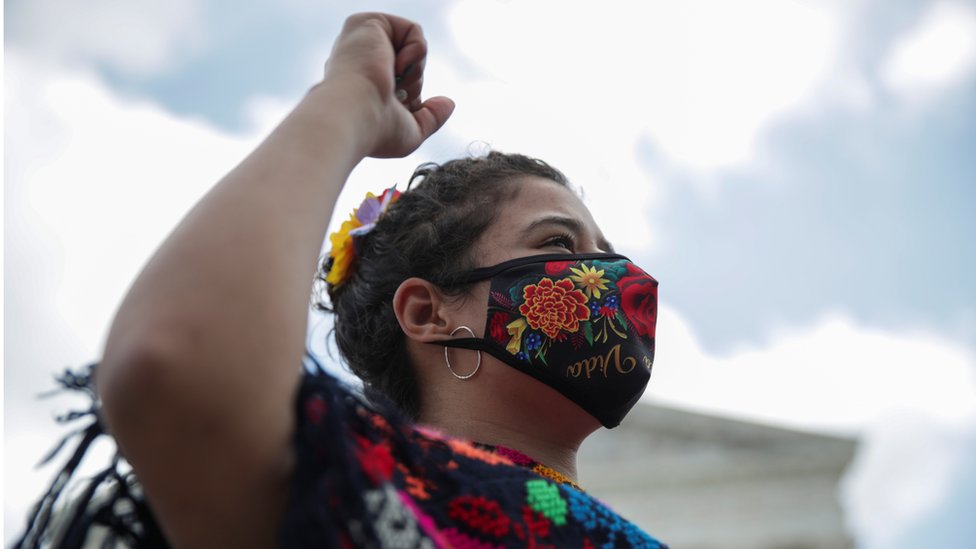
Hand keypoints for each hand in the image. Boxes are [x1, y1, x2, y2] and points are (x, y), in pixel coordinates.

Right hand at [318, 13, 454, 158]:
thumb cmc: (375, 132)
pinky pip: (413, 31)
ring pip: (411, 49)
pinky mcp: (367, 23)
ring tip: (394, 82)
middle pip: (407, 68)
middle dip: (412, 85)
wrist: (354, 115)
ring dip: (414, 71)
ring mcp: (361, 43)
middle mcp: (358, 63)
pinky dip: (415, 52)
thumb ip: (432, 118)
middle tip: (395, 97)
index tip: (397, 113)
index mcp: (361, 87)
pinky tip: (395, 67)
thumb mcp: (411, 133)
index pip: (399, 87)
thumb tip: (448, 103)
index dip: (409, 100)